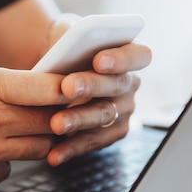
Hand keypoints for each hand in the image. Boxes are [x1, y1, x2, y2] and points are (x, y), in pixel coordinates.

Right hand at [0, 47, 72, 191]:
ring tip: (12, 130)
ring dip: (33, 139)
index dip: (68, 89)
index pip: (47, 88)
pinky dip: (3, 160)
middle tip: (51, 112)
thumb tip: (6, 72)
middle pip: (49, 121)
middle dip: (55, 116)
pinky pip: (9, 168)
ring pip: (37, 148)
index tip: (75, 90)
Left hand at [47, 41, 151, 165]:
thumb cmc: (66, 50)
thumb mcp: (69, 37)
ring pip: (104, 116)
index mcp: (128, 55)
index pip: (138, 55)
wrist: (55, 71)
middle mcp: (129, 84)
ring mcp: (123, 110)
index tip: (99, 61)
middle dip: (91, 87)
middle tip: (68, 87)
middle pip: (117, 86)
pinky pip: (92, 142)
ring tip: (56, 123)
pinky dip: (71, 148)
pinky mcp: (111, 133)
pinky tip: (54, 154)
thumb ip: (74, 39)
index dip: (121, 58)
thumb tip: (67, 45)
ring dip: (79, 120)